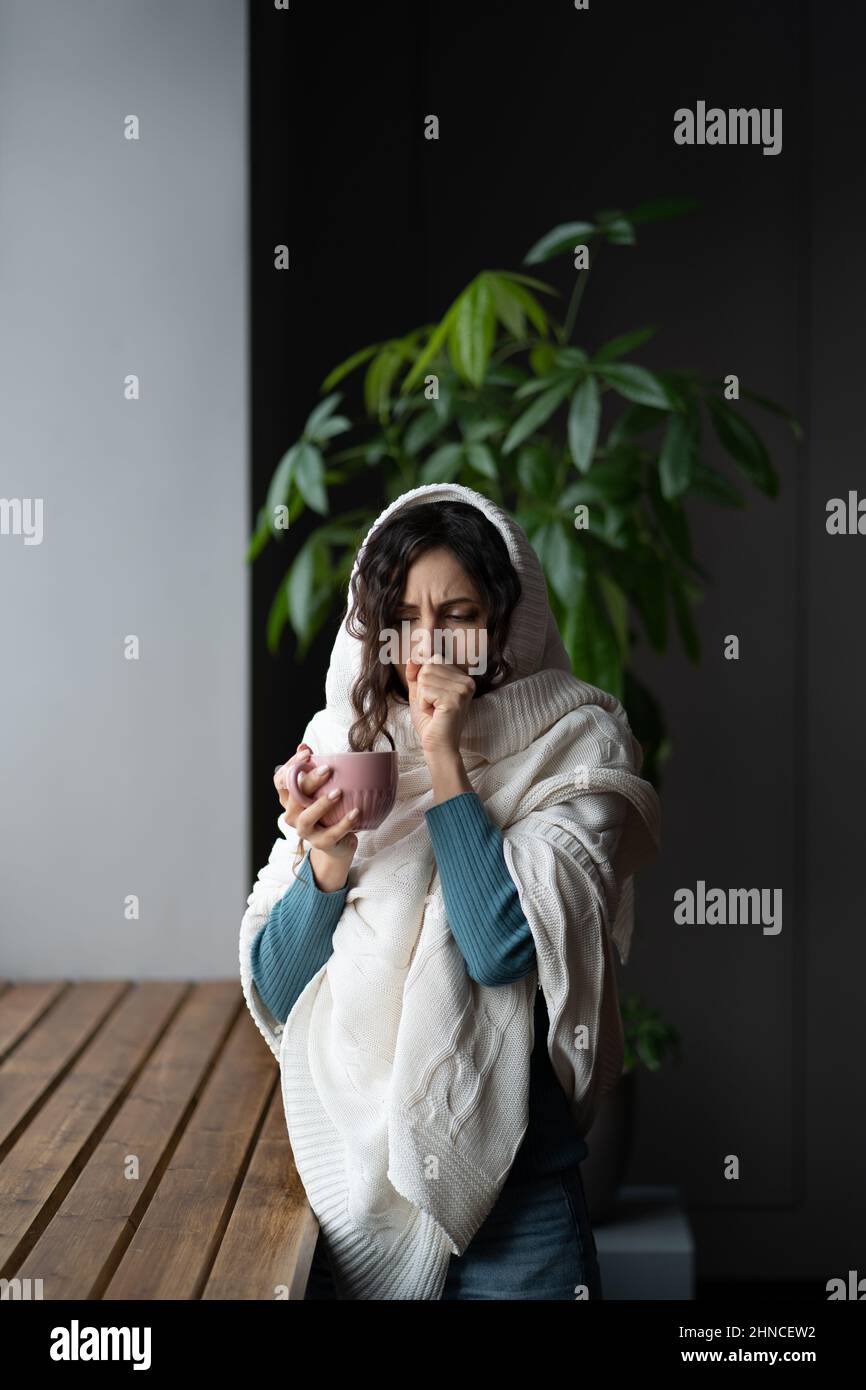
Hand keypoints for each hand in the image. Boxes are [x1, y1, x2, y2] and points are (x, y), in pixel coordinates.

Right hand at [274, 744, 358, 887]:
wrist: (338, 843)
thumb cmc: (329, 810)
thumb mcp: (321, 788)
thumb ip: (314, 767)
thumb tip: (304, 745)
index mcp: (289, 799)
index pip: (281, 780)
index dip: (290, 766)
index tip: (307, 753)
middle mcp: (292, 815)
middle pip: (294, 797)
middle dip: (310, 782)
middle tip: (328, 769)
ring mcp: (305, 831)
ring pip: (307, 818)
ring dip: (321, 804)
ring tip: (339, 792)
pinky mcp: (321, 843)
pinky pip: (331, 833)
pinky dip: (344, 823)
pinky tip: (356, 812)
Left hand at [406, 654, 474, 757]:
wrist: (437, 746)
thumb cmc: (430, 722)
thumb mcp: (420, 693)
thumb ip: (416, 674)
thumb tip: (412, 657)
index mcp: (463, 678)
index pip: (434, 659)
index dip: (423, 678)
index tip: (432, 698)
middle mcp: (467, 681)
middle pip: (429, 665)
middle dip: (423, 688)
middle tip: (432, 706)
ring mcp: (463, 689)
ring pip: (425, 676)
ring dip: (422, 696)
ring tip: (433, 710)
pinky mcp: (455, 699)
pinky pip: (425, 690)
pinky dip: (423, 703)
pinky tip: (434, 713)